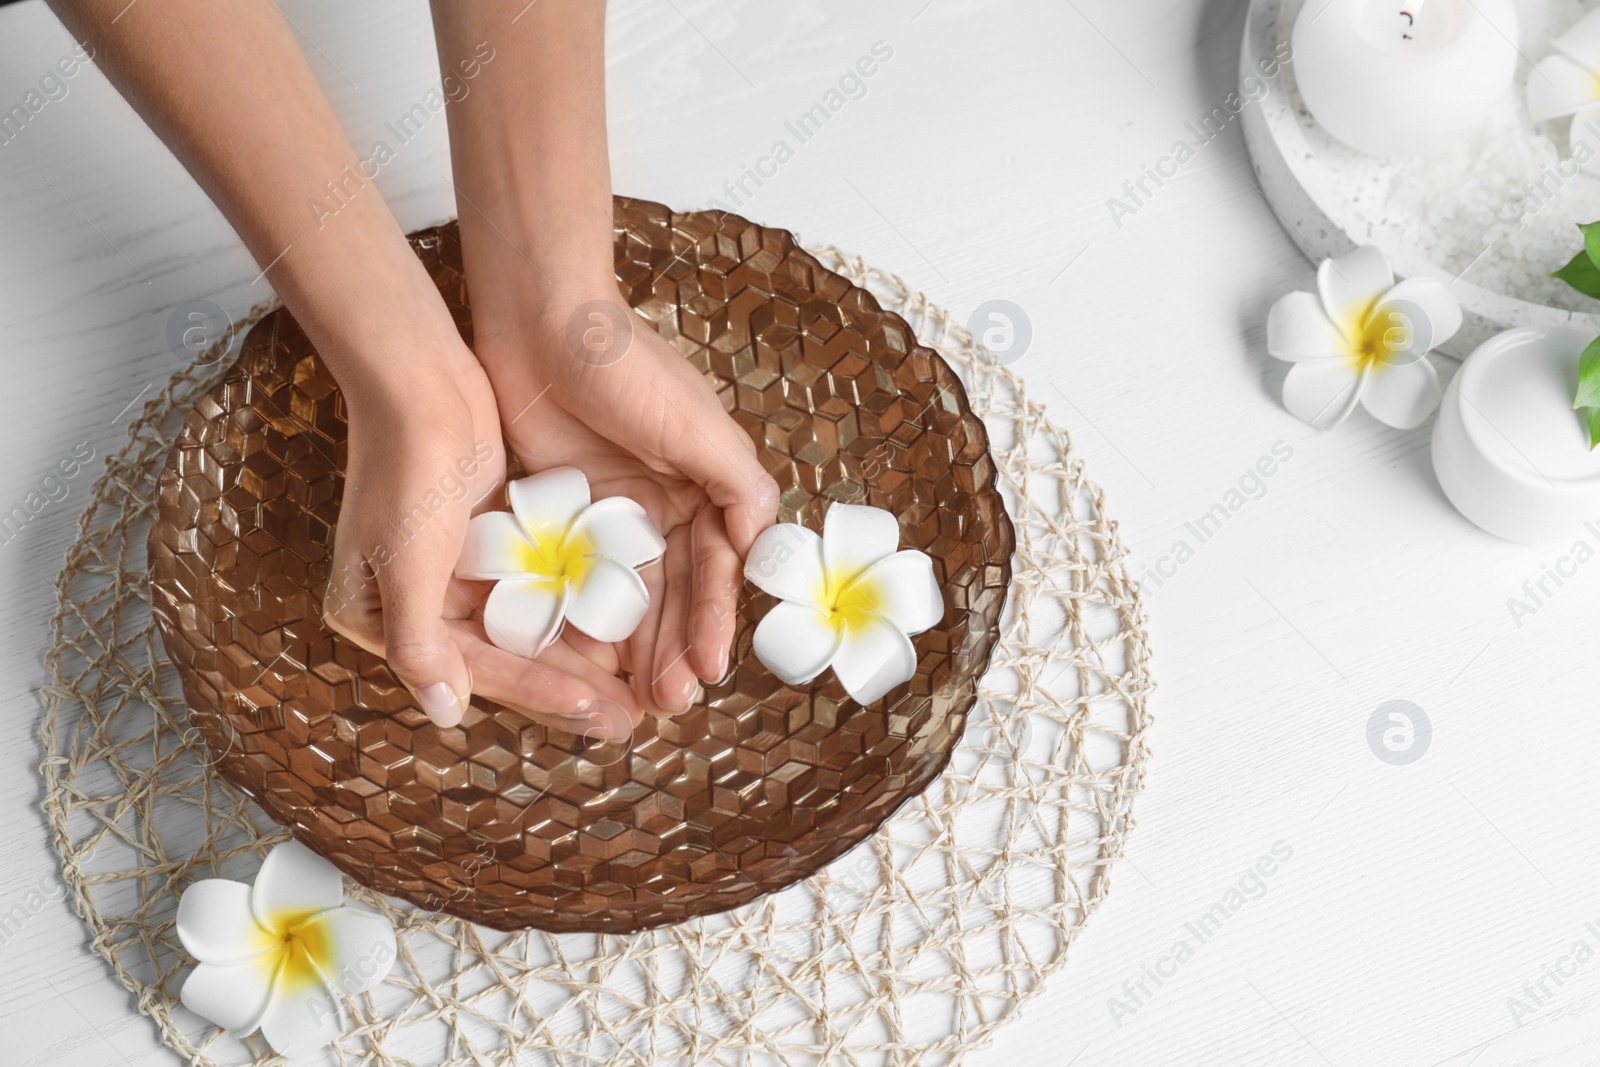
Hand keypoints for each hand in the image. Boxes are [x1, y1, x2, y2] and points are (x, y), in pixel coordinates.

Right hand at [320, 332, 640, 738]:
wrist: (419, 378)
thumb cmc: (405, 467)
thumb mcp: (406, 562)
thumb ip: (420, 642)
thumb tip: (445, 712)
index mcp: (376, 619)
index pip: (474, 670)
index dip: (542, 694)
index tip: (601, 712)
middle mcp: (413, 605)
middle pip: (502, 659)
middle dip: (568, 689)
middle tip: (630, 719)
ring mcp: (450, 575)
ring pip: (524, 631)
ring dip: (576, 659)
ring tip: (633, 689)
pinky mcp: (486, 544)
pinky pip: (534, 592)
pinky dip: (571, 612)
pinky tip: (616, 632)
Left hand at [473, 287, 778, 715]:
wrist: (542, 320)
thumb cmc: (628, 366)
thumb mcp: (698, 425)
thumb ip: (737, 485)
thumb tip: (763, 545)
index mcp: (705, 488)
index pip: (717, 568)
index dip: (715, 620)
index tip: (710, 668)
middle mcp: (665, 507)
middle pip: (676, 594)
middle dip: (677, 648)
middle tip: (670, 702)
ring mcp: (614, 516)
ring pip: (630, 597)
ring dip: (638, 648)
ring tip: (639, 699)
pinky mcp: (564, 515)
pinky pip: (578, 580)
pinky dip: (584, 619)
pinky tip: (585, 660)